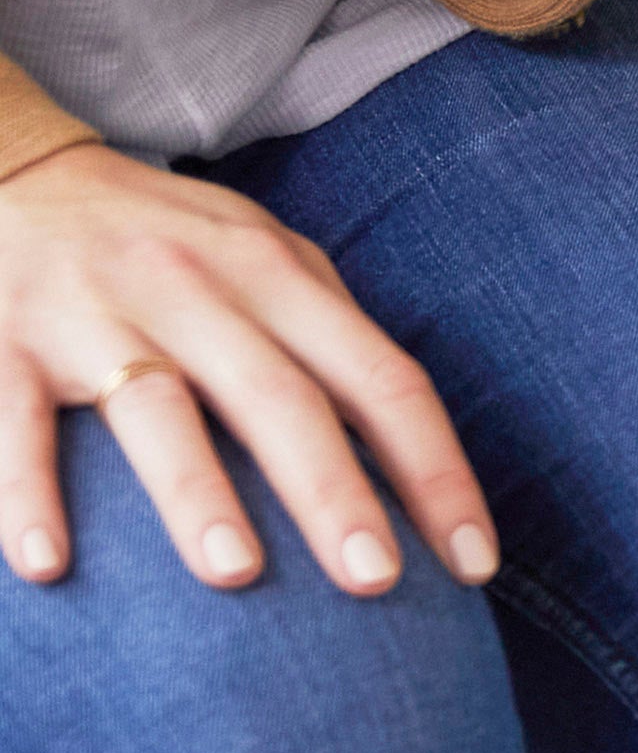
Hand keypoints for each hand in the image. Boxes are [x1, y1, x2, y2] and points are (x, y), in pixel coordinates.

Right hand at [0, 144, 496, 594]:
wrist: (15, 168)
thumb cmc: (170, 240)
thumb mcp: (265, 256)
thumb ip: (335, 338)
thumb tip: (418, 461)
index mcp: (278, 276)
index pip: (383, 380)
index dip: (437, 472)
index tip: (475, 564)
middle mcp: (194, 289)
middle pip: (281, 398)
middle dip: (335, 492)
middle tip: (378, 584)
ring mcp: (94, 312)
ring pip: (156, 407)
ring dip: (197, 492)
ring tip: (237, 576)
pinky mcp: (1, 337)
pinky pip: (13, 421)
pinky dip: (24, 491)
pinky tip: (47, 564)